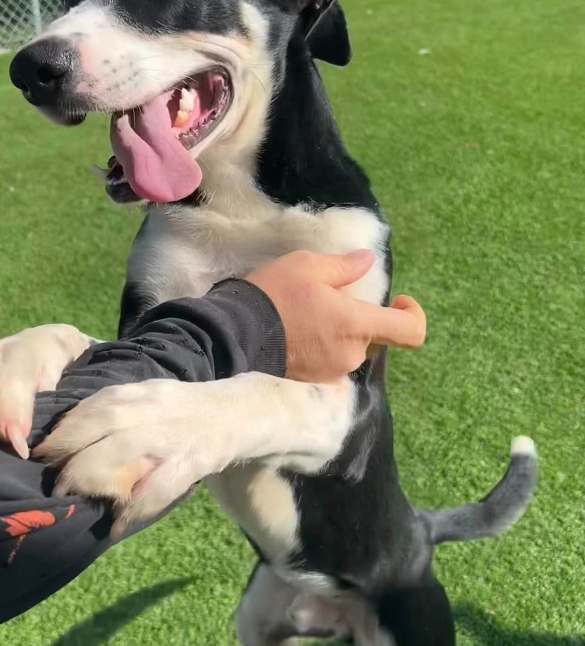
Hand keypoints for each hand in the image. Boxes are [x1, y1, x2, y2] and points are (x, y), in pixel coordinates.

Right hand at [245, 249, 425, 382]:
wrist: (232, 334)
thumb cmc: (273, 295)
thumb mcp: (307, 266)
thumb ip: (344, 266)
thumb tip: (367, 262)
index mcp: (357, 325)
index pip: (411, 332)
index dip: (413, 315)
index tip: (398, 300)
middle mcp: (351, 355)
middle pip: (374, 338)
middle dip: (360, 319)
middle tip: (329, 301)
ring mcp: (331, 374)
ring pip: (350, 350)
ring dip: (339, 334)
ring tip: (306, 316)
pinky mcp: (311, 383)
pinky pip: (329, 363)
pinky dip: (322, 348)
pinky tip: (297, 334)